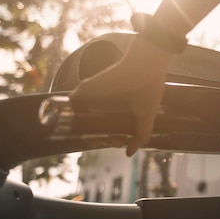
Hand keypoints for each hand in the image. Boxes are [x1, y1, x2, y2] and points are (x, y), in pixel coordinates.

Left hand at [69, 36, 172, 156]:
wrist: (145, 65)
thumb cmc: (149, 86)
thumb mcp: (146, 115)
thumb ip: (141, 135)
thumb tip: (128, 153)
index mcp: (117, 108)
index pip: (106, 128)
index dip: (111, 139)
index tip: (119, 142)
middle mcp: (103, 102)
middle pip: (93, 128)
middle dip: (101, 140)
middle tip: (113, 141)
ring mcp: (92, 96)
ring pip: (81, 121)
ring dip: (89, 134)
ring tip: (102, 139)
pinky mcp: (83, 90)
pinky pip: (70, 107)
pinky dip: (73, 121)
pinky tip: (87, 131)